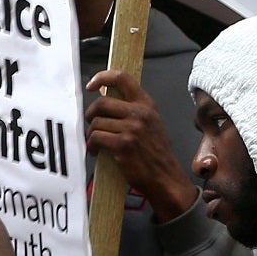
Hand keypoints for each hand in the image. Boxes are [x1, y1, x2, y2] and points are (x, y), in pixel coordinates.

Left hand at [85, 69, 194, 220]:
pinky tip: (97, 151)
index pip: (122, 78)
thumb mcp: (150, 123)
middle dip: (91, 114)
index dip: (102, 77)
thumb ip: (132, 109)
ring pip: (96, 122)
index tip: (92, 85)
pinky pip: (95, 138)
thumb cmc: (155, 154)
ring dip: (91, 134)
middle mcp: (140, 113)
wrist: (166, 178)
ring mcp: (132, 128)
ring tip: (97, 142)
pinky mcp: (123, 144)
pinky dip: (92, 145)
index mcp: (147, 105)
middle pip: (101, 103)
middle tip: (92, 124)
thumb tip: (105, 98)